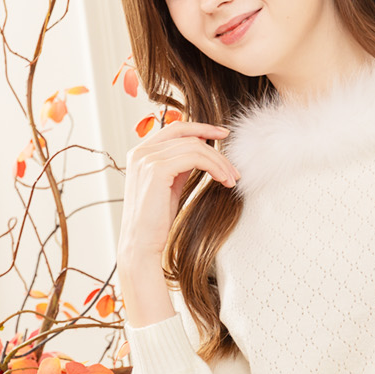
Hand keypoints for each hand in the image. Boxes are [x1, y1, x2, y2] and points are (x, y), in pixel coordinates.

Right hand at [117, 118, 239, 264]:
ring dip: (219, 162)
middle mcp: (141, 152)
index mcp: (140, 153)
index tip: (223, 134)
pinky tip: (223, 180)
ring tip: (231, 180)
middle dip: (216, 150)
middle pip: (188, 137)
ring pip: (195, 147)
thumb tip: (201, 151)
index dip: (201, 128)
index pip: (175, 128)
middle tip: (234, 169)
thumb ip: (180, 166)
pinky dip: (214, 167)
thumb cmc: (155, 222)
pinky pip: (195, 158)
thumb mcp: (170, 187)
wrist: (140, 245)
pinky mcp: (157, 169)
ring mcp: (147, 159)